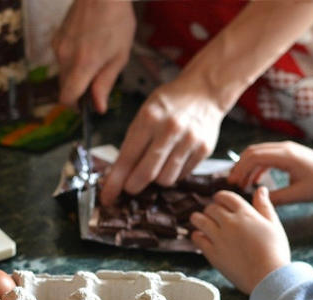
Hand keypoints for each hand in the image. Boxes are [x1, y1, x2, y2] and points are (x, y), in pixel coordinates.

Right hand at [52, 0, 135, 112]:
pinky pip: (62, 58)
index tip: (85, 106)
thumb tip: (99, 106)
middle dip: (78, 90)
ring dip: (76, 74)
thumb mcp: (120, 56)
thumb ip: (106, 83)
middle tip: (97, 81)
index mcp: (83, 65)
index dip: (75, 106)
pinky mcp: (56, 37)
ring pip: (63, 72)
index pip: (67, 97)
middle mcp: (65, 57)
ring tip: (95, 58)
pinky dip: (72, 60)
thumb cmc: (116, 20)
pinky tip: (87, 47)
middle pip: (64, 87)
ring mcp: (58, 46)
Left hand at [99, 73, 222, 204]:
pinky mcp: (204, 149)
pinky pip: (182, 175)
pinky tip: (173, 160)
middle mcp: (170, 130)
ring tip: (156, 166)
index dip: (115, 182)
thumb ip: (133, 142)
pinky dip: (173, 173)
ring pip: (165, 179)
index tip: (107, 197)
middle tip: (130, 187)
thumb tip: (118, 175)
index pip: (127, 158)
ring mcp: (189, 140)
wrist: (205, 90)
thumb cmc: (169, 103)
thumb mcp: (145, 113)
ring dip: (156, 179)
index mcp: (149, 118)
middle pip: (146, 174)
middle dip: (133, 186)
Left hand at [190, 187, 290, 294]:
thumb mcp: (273, 225)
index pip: (226, 197)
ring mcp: (219, 238)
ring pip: (199, 220)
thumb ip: (264, 206)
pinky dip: (197, 235)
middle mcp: (229, 223)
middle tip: (212, 215)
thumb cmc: (275, 252)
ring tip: (200, 221)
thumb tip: (260, 189)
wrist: (268, 277)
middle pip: (211, 208)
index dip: (220, 197)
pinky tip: (201, 237)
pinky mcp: (212, 253)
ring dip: (198, 219)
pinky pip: (197, 238)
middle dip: (211, 209)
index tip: (219, 201)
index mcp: (245, 214)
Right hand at [227, 141, 312, 204]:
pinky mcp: (288, 153)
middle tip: (232, 183)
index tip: (232, 183)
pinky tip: (254, 180)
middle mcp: (285, 148)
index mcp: (287, 156)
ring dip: (247, 166)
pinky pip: (267, 156)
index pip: (255, 156)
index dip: (240, 169)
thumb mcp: (298, 195)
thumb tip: (256, 201)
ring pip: (258, 152)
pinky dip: (257, 166)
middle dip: (239, 166)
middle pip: (253, 151)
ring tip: (240, 183)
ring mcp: (286, 149)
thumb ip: (276, 198)